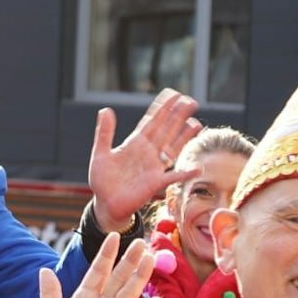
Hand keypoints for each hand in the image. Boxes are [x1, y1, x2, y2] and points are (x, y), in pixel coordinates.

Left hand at [39, 233, 159, 297]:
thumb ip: (50, 294)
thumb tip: (44, 270)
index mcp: (85, 297)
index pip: (98, 271)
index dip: (106, 254)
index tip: (114, 236)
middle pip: (118, 278)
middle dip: (129, 261)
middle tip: (141, 243)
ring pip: (129, 294)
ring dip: (140, 278)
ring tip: (150, 260)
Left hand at [88, 89, 203, 229]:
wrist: (106, 204)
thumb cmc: (103, 180)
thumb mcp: (100, 154)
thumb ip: (104, 133)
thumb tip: (105, 109)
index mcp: (135, 143)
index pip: (152, 121)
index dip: (163, 108)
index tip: (174, 94)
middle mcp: (148, 152)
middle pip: (166, 129)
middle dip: (178, 116)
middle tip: (191, 101)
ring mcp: (154, 167)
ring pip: (173, 147)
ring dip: (184, 136)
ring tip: (197, 123)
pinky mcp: (155, 183)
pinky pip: (172, 177)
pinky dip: (184, 173)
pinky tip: (196, 168)